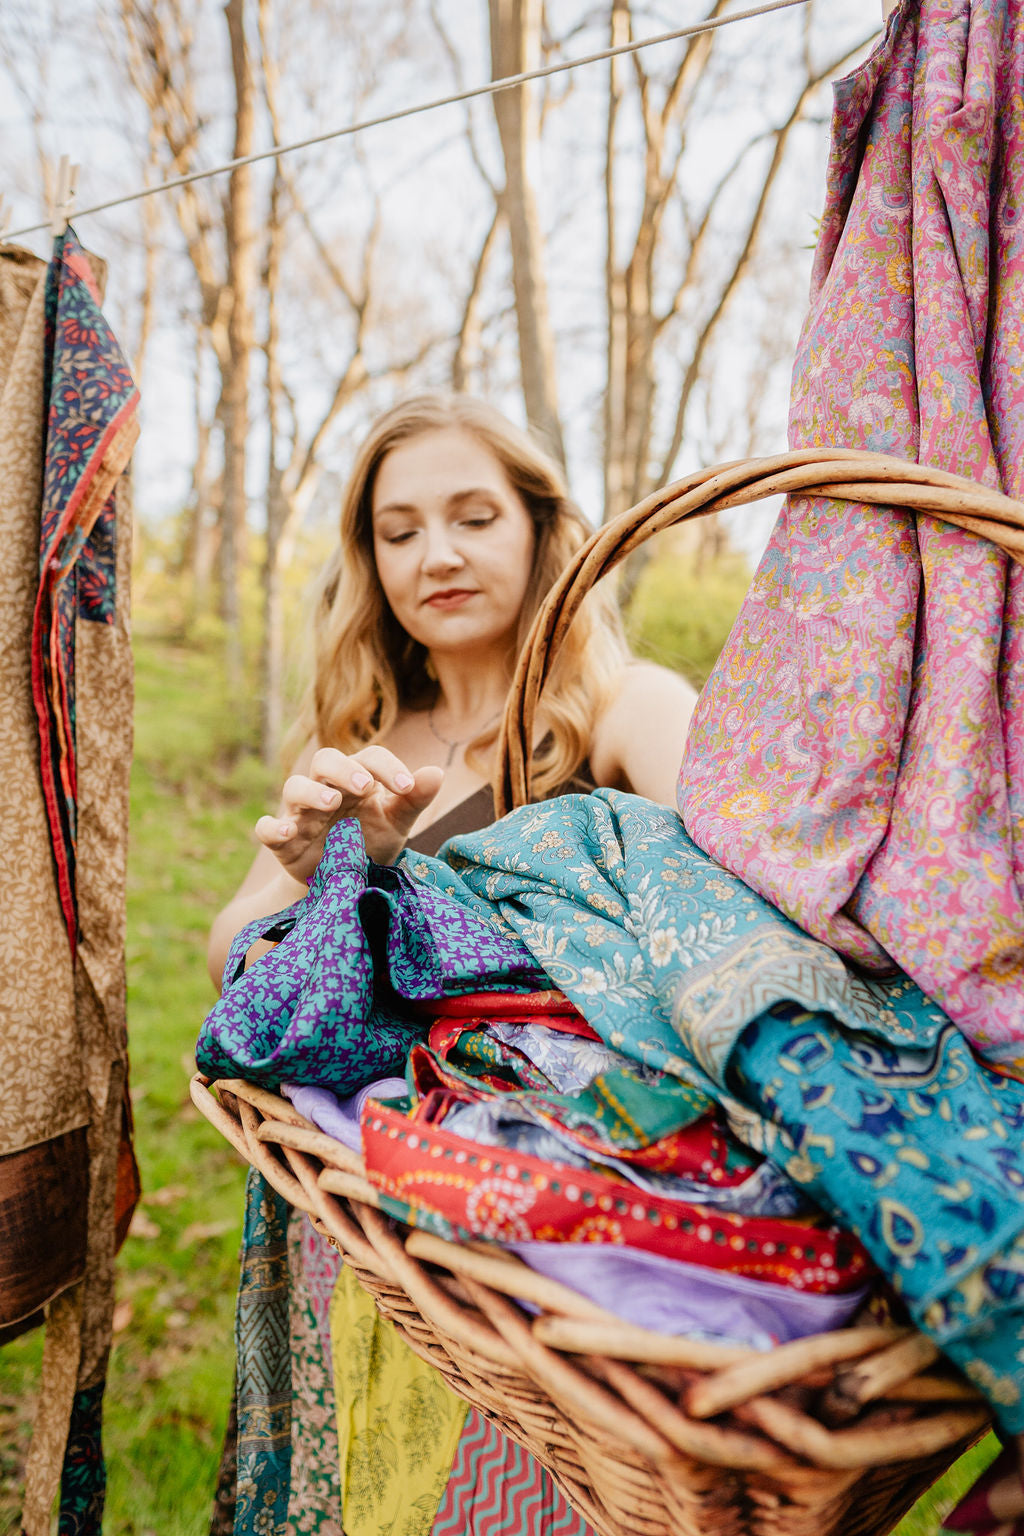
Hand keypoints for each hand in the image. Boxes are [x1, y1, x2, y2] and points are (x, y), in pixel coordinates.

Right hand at [255, 746, 443, 878]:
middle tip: (366, 786)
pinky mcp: (283, 841)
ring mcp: (302, 814)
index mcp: (357, 779)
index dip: (387, 767)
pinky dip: (272, 827)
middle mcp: (326, 789)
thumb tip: (437, 772)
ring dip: (311, 791)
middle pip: (325, 760)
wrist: (344, 884)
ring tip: (331, 803)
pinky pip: (267, 828)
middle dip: (344, 770)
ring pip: (294, 787)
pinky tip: (287, 832)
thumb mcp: (396, 823)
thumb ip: (414, 799)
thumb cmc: (370, 842)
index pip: (369, 758)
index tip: (406, 787)